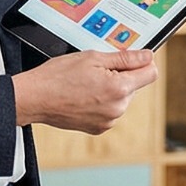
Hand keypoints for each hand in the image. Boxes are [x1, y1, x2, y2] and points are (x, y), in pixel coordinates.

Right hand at [12, 49, 158, 134]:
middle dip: (120, 76)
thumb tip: (148, 56)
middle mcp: (118, 108)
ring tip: (85, 84)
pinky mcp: (99, 129)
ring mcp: (108, 121)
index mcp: (119, 88)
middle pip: (134, 86)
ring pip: (121, 99)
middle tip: (95, 71)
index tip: (133, 59)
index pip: (150, 73)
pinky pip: (109, 111)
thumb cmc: (59, 75)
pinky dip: (100, 103)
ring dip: (110, 90)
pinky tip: (83, 96)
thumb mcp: (93, 58)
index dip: (143, 63)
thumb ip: (125, 58)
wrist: (35, 98)